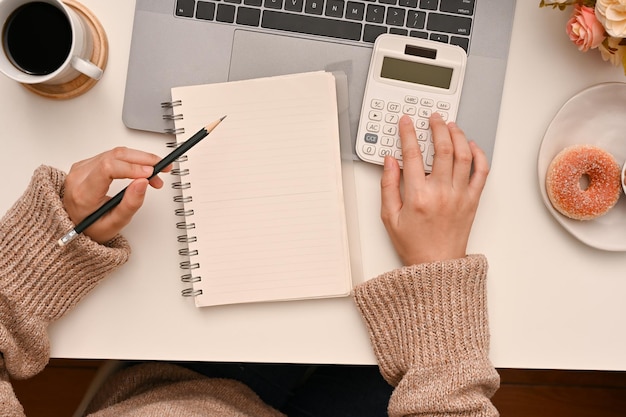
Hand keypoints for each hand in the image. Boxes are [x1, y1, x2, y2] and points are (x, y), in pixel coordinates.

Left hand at [63, 147, 170, 243]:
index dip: (132, 168)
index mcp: (83, 193)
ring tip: (155, 174)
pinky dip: (131, 160)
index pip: (108, 169)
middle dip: (143, 160)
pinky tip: (142, 169)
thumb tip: (143, 182)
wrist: (75, 224)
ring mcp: (82, 167)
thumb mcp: (115, 223)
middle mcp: (79, 176)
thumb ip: (130, 204)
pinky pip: (113, 155)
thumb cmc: (92, 226)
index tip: (151, 173)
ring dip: (140, 160)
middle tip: (162, 169)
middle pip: (114, 156)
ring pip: (116, 153)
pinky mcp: (88, 163)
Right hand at [380, 113, 488, 264]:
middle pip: (443, 148)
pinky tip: (471, 146)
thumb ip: (388, 186)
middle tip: (432, 118)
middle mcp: (441, 193)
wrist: (437, 266)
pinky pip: (481, 171)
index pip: (412, 154)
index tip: (406, 122)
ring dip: (457, 135)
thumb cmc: (414, 245)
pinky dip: (479, 154)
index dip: (408, 133)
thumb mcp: (389, 217)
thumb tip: (389, 161)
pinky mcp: (473, 200)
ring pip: (463, 155)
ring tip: (450, 125)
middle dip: (437, 126)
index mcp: (418, 196)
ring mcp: (460, 195)